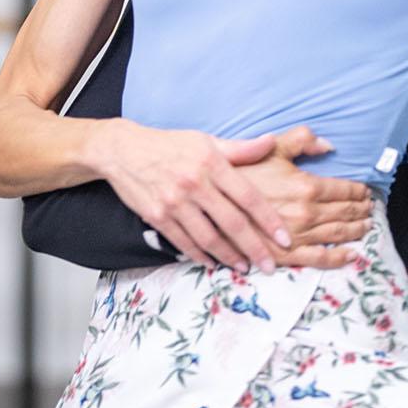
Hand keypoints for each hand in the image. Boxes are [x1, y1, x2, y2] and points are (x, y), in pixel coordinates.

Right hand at [91, 121, 370, 272]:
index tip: (284, 239)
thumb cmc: (170, 145)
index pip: (248, 196)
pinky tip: (212, 264)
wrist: (123, 150)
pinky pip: (183, 242)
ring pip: (208, 238)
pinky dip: (200, 256)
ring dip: (229, 257)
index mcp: (211, 163)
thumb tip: (270, 143)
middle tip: (269, 266)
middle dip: (254, 248)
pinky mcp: (156, 216)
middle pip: (232, 223)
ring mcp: (174, 202)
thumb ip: (240, 148)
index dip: (268, 220)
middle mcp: (194, 184)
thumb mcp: (206, 140)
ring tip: (243, 267)